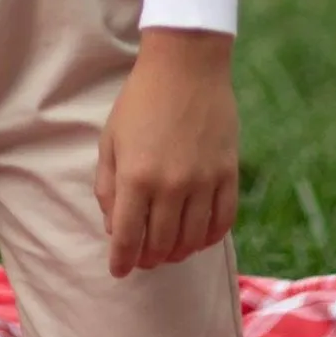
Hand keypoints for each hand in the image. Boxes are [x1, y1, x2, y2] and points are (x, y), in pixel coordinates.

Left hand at [94, 30, 238, 279]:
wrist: (186, 65)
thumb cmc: (140, 101)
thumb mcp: (111, 140)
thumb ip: (108, 187)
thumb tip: (114, 227)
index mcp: (136, 177)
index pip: (127, 238)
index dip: (121, 261)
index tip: (119, 270)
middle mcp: (170, 186)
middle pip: (160, 245)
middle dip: (148, 259)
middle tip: (143, 259)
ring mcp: (203, 182)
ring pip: (192, 240)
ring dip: (177, 252)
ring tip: (168, 250)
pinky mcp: (228, 174)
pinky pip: (222, 222)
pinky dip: (209, 238)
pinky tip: (198, 237)